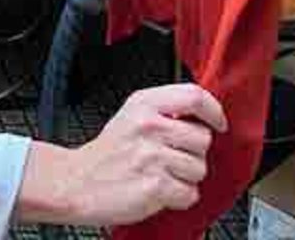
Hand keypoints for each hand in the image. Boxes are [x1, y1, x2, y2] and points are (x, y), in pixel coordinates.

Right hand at [16, 84, 227, 226]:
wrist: (76, 182)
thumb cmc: (106, 154)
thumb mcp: (131, 115)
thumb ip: (164, 110)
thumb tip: (202, 115)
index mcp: (145, 104)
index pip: (194, 96)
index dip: (213, 111)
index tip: (218, 123)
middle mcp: (149, 126)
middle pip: (203, 138)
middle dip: (193, 154)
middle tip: (171, 159)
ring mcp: (152, 156)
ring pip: (199, 168)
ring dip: (186, 178)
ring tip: (162, 175)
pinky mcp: (155, 185)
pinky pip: (190, 193)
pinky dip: (179, 198)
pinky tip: (160, 192)